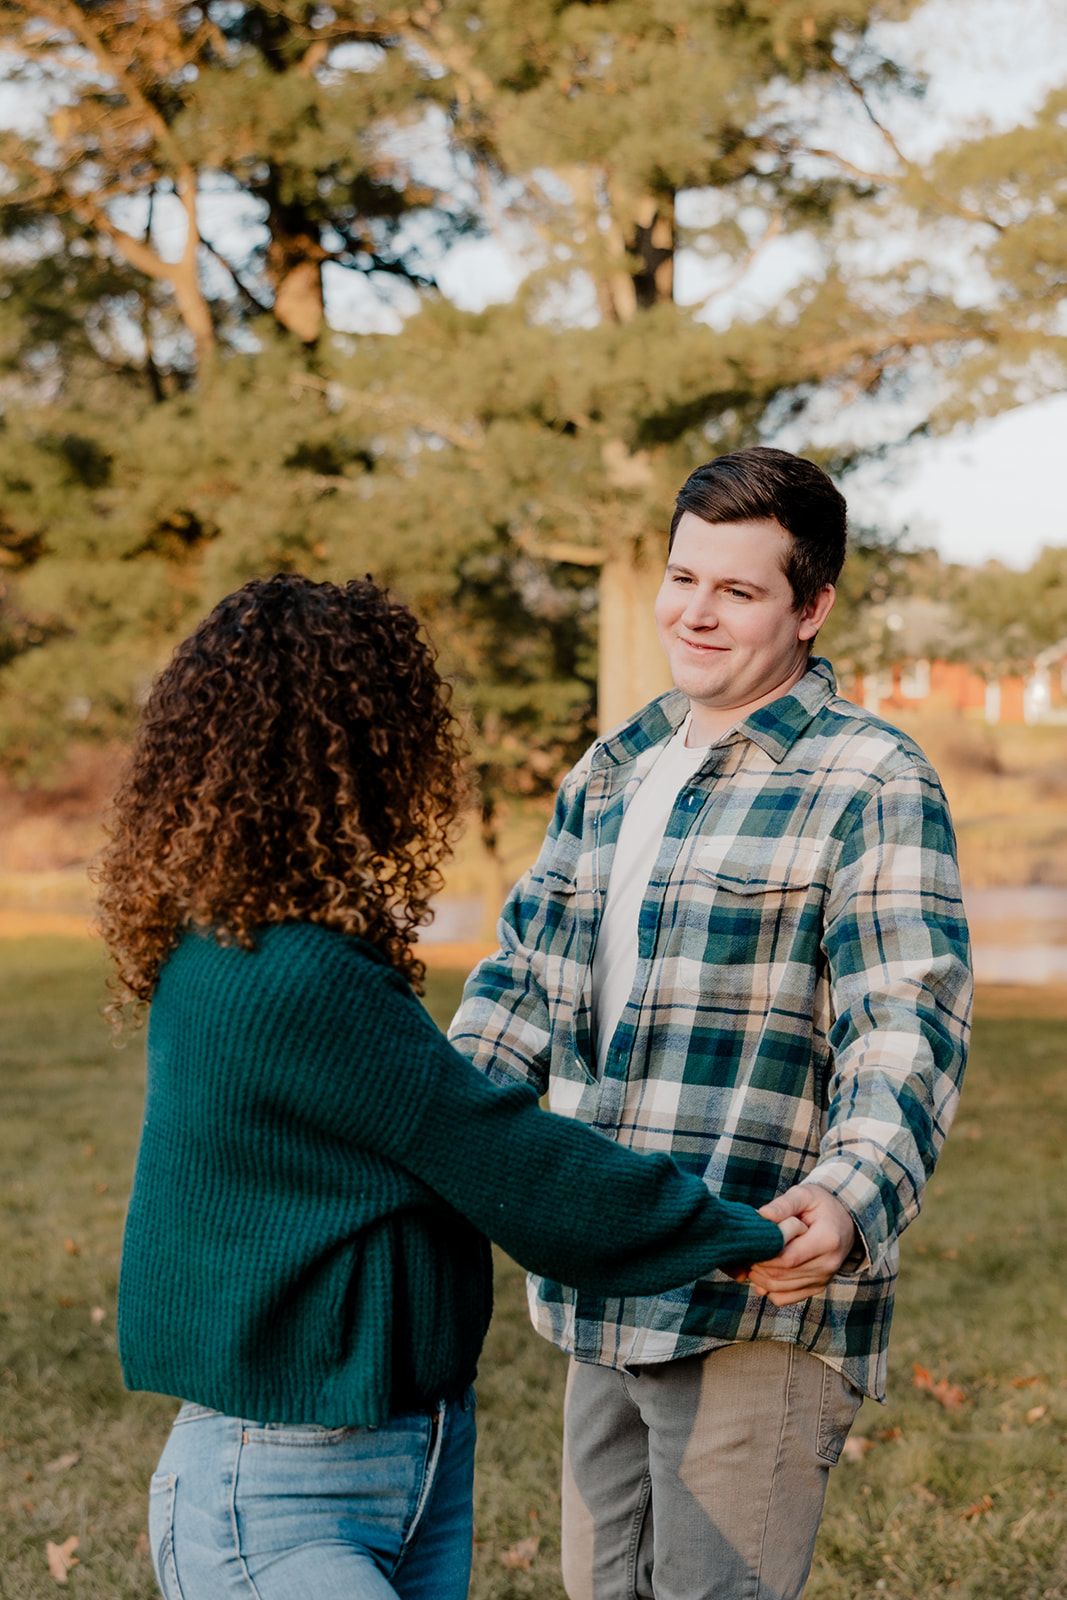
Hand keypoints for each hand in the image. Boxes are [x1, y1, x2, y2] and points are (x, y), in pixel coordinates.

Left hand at [724, 1185, 857, 1305]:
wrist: (845, 1221)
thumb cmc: (821, 1205)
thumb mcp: (805, 1194)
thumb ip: (784, 1204)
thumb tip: (762, 1215)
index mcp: (827, 1240)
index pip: (788, 1257)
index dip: (763, 1253)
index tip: (751, 1241)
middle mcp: (828, 1265)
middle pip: (781, 1276)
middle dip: (757, 1265)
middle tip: (746, 1249)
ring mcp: (823, 1279)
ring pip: (779, 1290)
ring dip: (759, 1278)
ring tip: (752, 1258)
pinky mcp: (816, 1287)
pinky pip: (784, 1298)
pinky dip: (768, 1289)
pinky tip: (764, 1271)